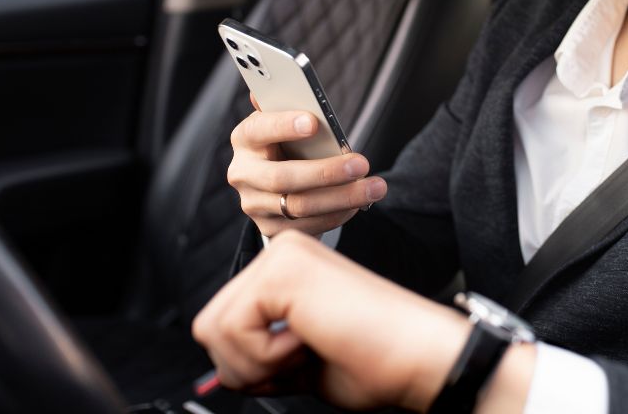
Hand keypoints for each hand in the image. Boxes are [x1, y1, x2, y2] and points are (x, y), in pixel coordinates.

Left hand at [192, 231, 470, 410]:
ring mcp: (280, 257)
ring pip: (212, 329)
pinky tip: (309, 341)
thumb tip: (219, 373)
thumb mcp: (300, 362)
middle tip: (301, 360)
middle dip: (246, 366)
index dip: (252, 365)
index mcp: (287, 270)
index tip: (302, 363)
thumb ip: (261, 354)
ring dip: (257, 364)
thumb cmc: (377, 362)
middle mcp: (281, 253)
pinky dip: (266, 357)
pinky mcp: (281, 272)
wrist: (419, 358)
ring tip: (307, 350)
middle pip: (208, 326)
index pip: (224, 323)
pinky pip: (231, 329)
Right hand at [227, 97, 386, 236]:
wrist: (277, 185)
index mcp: (245, 139)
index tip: (313, 121)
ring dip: (343, 197)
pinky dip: (337, 214)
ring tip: (375, 187)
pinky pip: (308, 226)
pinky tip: (359, 203)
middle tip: (362, 164)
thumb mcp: (286, 123)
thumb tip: (287, 81)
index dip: (283, 125)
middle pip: (282, 177)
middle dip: (326, 171)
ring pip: (300, 206)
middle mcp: (243, 174)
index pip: (259, 129)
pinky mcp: (271, 229)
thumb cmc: (289, 144)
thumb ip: (290, 107)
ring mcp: (255, 205)